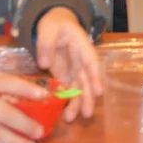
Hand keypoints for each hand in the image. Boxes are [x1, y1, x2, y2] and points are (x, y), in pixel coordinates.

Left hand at [35, 7, 101, 121]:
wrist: (54, 24)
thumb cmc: (54, 23)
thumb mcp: (47, 28)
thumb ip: (46, 44)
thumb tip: (44, 64)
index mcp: (81, 45)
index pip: (91, 61)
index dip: (95, 76)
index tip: (98, 92)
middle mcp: (81, 60)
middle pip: (87, 79)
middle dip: (87, 97)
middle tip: (87, 113)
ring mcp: (74, 69)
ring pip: (79, 88)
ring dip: (77, 103)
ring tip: (71, 118)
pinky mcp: (65, 75)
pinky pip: (68, 89)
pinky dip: (67, 101)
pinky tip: (63, 113)